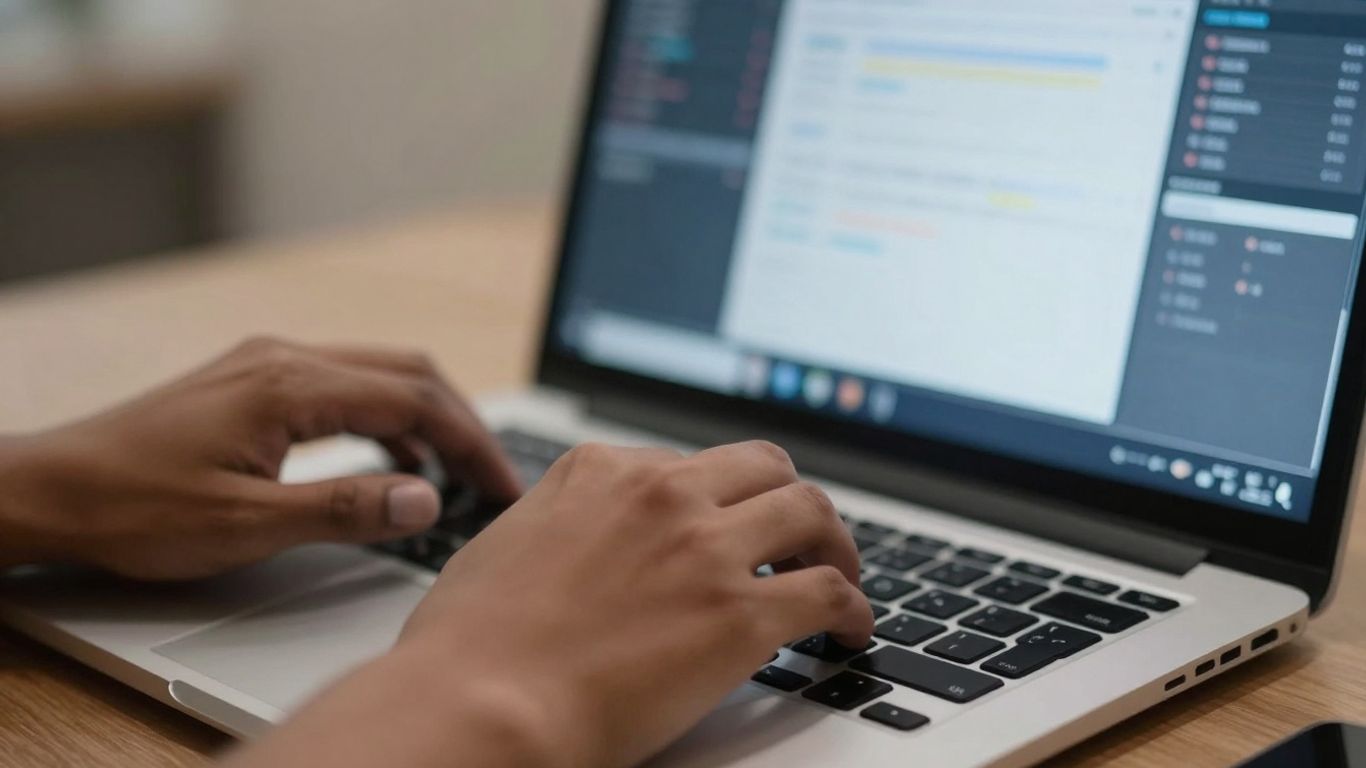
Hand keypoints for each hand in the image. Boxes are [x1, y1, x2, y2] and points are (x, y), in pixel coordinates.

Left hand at [0, 337, 519, 578]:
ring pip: (379, 375)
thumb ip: (344, 508)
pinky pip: (344, 388)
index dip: (471, 443)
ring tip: (452, 477)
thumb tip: (426, 498)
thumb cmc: (134, 507)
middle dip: (461, 423)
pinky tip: (388, 465)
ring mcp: (267, 365)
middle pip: (408, 373)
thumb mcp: (246, 524)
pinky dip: (384, 422)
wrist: (51, 490)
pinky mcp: (254, 383)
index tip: (502, 485)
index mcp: (291, 385)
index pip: (414, 400)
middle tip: (493, 479)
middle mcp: (285, 359)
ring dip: (425, 420)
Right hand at [232, 441, 873, 767]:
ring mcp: (705, 548)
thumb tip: (568, 539)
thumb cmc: (469, 647)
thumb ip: (553, 526)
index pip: (686, 464)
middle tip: (797, 537)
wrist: (479, 704)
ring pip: (809, 511)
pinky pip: (828, 591)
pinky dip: (853, 608)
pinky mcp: (740, 613)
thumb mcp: (501, 547)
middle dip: (785, 499)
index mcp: (599, 473)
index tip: (725, 525)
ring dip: (833, 543)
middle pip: (762, 467)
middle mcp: (660, 493)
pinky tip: (850, 630)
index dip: (715, 499)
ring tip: (840, 574)